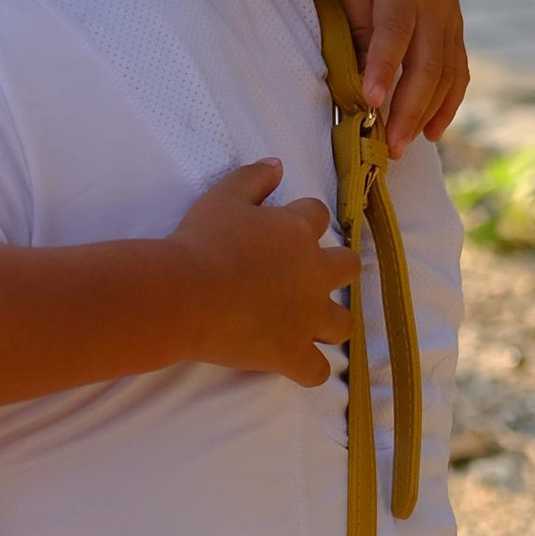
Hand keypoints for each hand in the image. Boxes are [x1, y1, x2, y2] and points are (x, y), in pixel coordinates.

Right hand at [166, 162, 344, 386]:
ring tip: (309, 323)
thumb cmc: (201, 241)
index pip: (318, 216)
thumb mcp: (223, 197)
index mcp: (297, 231)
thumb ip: (253, 178)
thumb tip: (278, 164)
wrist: (186, 293)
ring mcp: (308, 317)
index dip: (303, 220)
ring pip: (343, 323)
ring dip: (330, 321)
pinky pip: (317, 371)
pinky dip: (309, 369)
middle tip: (307, 275)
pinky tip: (296, 364)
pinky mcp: (292, 353)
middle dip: (335, 268)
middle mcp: (314, 273)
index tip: (285, 228)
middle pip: (348, 267)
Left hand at [324, 0, 465, 148]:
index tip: (368, 102)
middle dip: (409, 108)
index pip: (393, 33)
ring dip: (430, 112)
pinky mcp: (456, 25)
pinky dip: (449, 100)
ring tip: (406, 146)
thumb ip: (356, 15)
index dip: (382, 68)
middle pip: (427, 63)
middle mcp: (434, 4)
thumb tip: (362, 66)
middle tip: (390, 146)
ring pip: (448, 72)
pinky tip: (433, 128)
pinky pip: (458, 68)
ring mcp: (450, 16)